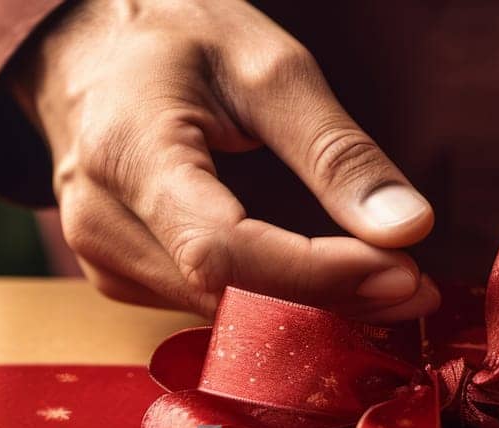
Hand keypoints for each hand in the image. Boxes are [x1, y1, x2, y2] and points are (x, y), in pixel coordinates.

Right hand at [11, 0, 437, 320]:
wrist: (83, 47)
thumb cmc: (172, 37)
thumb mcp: (266, 64)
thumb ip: (335, 150)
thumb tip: (408, 229)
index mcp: (128, 155)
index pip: (223, 252)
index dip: (317, 276)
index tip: (401, 270)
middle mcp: (103, 224)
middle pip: (227, 299)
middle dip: (331, 302)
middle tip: (414, 286)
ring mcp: (104, 262)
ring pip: (222, 318)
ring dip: (310, 311)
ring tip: (382, 279)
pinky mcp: (121, 279)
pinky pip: (209, 311)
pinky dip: (275, 305)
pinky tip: (324, 281)